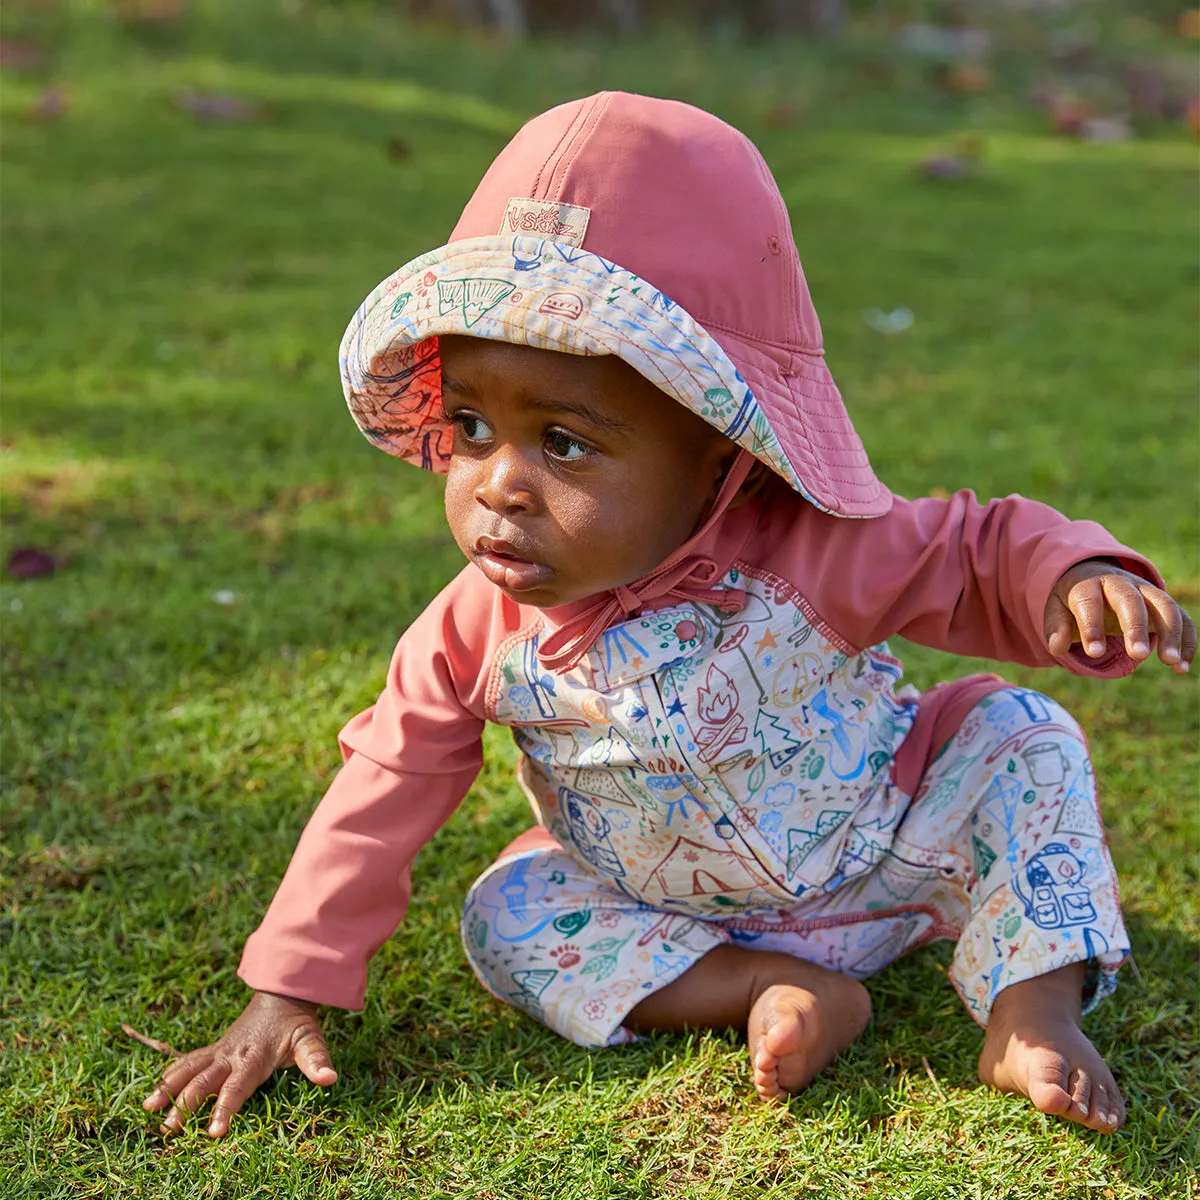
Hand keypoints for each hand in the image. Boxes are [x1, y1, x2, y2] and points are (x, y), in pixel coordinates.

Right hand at [141, 991, 336, 1137]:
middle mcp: (231, 1055)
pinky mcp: (214, 1049)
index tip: (214, 1132)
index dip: (225, 1109)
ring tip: (149, 1108)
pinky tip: (155, 1090)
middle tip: (169, 1130)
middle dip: (185, 1106)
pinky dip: (170, 1074)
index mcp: (254, 1058)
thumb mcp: (310, 1038)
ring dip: (169, 1088)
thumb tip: (330, 1078)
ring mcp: (220, 1051)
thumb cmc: (296, 1023)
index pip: (237, 1088)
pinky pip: (188, 1060)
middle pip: (204, 1082)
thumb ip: (317, 1059)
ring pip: (189, 1069)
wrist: (282, 993)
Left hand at [1044, 560, 1194, 673]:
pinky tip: (1181, 667)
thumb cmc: (1072, 600)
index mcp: (1088, 585)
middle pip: (1130, 600)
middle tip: (1137, 655)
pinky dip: (1186, 640)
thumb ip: (1057, 627)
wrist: (1091, 575)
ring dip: (1171, 633)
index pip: (1090, 602)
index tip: (1094, 653)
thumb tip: (1057, 647)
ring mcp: (1145, 590)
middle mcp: (1119, 583)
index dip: (1092, 626)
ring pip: (1164, 605)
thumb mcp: (1057, 609)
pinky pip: (1181, 617)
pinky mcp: (1162, 603)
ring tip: (1171, 663)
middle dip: (1135, 627)